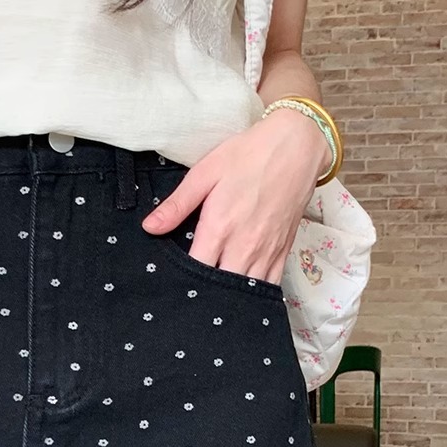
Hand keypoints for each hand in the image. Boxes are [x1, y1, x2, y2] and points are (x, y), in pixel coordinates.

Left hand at [141, 107, 331, 285]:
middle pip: (220, 288)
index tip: (171, 283)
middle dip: (204, 295)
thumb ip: (177, 205)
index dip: (181, 281)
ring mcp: (266, 252)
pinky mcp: (283, 252)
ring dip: (229, 298)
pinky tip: (242, 296)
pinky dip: (254, 293)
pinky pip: (269, 285)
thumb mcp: (205, 173)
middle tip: (189, 296)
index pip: (195, 270)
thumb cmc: (249, 156)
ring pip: (245, 292)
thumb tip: (149, 227)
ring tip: (213, 300)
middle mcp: (243, 246)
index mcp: (219, 228)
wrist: (297, 146)